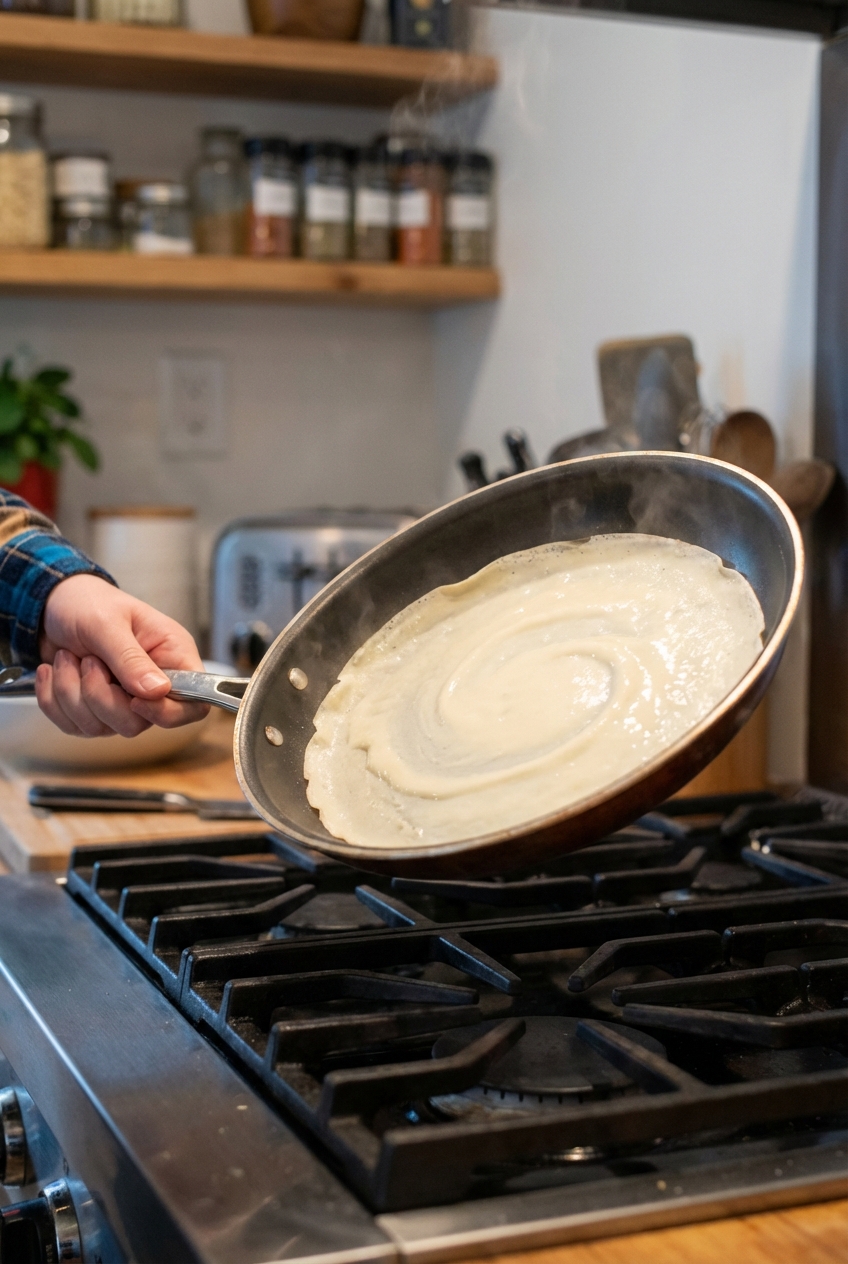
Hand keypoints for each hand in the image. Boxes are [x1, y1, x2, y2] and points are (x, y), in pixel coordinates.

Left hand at [36, 574, 208, 737]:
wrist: (52, 606)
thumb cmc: (88, 602)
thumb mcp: (107, 623)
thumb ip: (131, 658)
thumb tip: (157, 691)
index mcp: (172, 657)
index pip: (193, 705)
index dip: (167, 713)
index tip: (135, 699)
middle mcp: (152, 684)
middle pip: (139, 723)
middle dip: (100, 697)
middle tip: (88, 660)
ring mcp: (122, 701)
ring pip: (104, 727)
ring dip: (71, 694)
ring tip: (66, 658)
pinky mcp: (93, 710)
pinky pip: (75, 726)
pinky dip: (54, 701)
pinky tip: (52, 672)